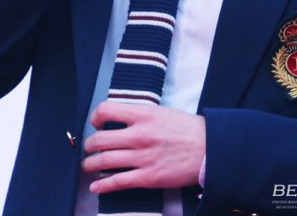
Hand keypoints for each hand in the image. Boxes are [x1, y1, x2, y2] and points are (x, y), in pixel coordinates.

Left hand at [82, 101, 205, 193]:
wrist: (208, 149)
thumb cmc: (187, 129)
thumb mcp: (162, 112)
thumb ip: (140, 116)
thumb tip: (119, 121)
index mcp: (143, 114)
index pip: (106, 110)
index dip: (95, 117)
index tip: (96, 123)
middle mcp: (139, 134)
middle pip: (99, 139)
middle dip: (89, 145)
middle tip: (89, 148)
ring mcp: (142, 157)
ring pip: (104, 161)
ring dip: (90, 165)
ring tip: (88, 166)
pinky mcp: (148, 178)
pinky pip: (117, 182)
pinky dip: (102, 185)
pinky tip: (95, 186)